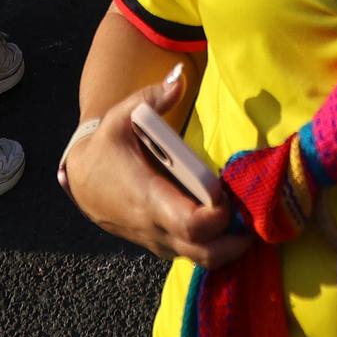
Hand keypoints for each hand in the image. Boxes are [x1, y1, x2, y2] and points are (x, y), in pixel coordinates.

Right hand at [63, 63, 252, 270]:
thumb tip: (179, 77)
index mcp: (147, 197)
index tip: (229, 192)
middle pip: (204, 251)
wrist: (82, 179)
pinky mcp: (161, 245)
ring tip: (251, 217)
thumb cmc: (106, 146)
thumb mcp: (121, 115)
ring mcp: (158, 241)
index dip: (217, 214)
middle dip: (235, 238)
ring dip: (230, 246)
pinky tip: (233, 223)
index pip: (190, 223)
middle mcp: (154, 227)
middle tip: (254, 210)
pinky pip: (193, 255)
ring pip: (201, 260)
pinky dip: (216, 246)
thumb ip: (153, 96)